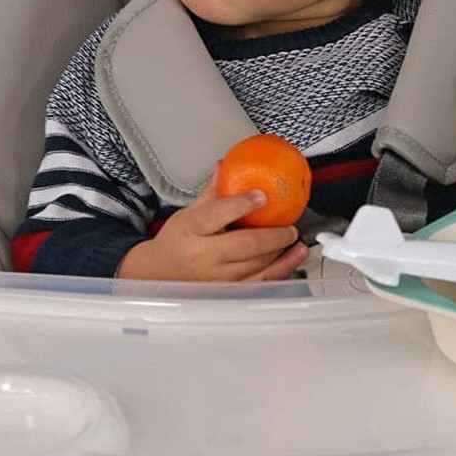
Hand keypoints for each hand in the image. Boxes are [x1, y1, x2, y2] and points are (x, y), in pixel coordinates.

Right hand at [116, 184, 307, 281]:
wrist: (160, 272)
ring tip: (294, 237)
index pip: (218, 214)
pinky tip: (294, 256)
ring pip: (257, 266)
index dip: (242, 204)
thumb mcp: (188, 212)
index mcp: (192, 229)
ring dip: (281, 252)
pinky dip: (282, 269)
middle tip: (288, 224)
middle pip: (245, 245)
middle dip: (272, 235)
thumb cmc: (176, 241)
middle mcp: (205, 256)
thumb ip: (214, 192)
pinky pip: (261, 281)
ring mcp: (218, 277)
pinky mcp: (229, 290)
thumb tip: (228, 165)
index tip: (261, 195)